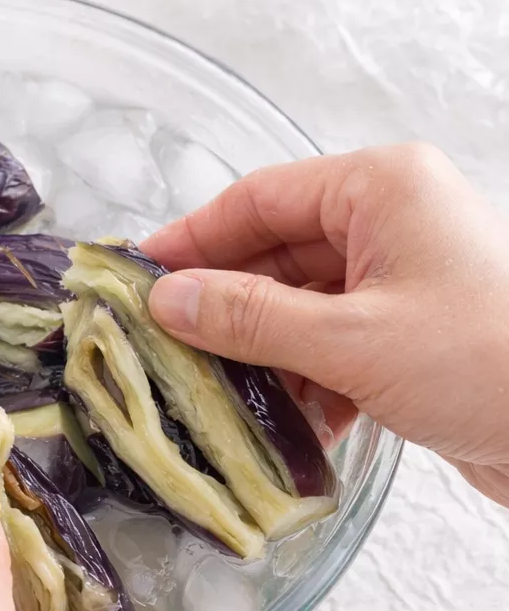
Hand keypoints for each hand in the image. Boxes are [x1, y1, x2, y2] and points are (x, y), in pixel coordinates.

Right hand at [142, 142, 508, 504]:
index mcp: (380, 189)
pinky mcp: (411, 331)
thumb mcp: (349, 339)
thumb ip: (248, 317)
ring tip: (218, 393)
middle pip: (274, 254)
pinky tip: (292, 422)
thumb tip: (165, 300)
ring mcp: (402, 278)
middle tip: (162, 344)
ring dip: (262, 352)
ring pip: (299, 304)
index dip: (192, 237)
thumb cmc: (487, 362)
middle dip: (223, 305)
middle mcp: (390, 222)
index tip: (137, 275)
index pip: (258, 200)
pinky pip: (331, 342)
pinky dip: (306, 379)